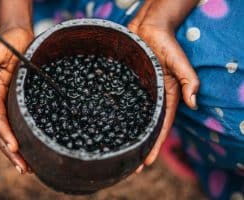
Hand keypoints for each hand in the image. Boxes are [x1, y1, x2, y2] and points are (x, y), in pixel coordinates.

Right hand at [0, 27, 33, 173]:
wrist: (19, 39)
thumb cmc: (11, 43)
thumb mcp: (0, 51)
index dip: (5, 133)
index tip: (14, 149)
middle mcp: (0, 102)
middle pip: (2, 131)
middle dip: (12, 152)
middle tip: (24, 169)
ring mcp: (10, 104)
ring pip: (11, 132)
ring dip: (17, 152)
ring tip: (29, 168)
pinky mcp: (20, 103)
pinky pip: (19, 125)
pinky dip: (24, 139)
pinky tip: (34, 150)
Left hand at [129, 6, 199, 171]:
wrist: (147, 28)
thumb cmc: (166, 43)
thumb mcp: (181, 62)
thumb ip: (190, 81)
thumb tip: (194, 103)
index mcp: (166, 96)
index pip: (161, 126)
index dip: (155, 145)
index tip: (148, 162)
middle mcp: (151, 98)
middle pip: (145, 127)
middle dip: (139, 146)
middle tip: (130, 166)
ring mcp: (137, 92)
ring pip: (131, 118)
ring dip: (126, 135)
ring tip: (117, 152)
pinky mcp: (125, 84)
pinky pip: (120, 103)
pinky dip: (115, 116)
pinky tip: (106, 126)